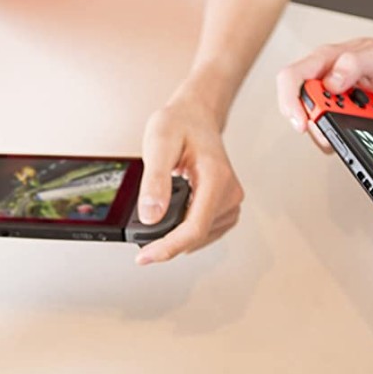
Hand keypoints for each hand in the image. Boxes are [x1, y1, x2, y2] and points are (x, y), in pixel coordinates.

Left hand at [135, 92, 243, 264]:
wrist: (196, 116)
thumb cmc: (180, 124)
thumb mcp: (159, 143)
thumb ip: (155, 180)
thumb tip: (151, 216)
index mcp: (217, 178)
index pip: (194, 228)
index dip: (168, 248)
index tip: (145, 257)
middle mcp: (230, 194)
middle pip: (196, 237)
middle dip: (167, 243)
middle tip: (141, 239)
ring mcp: (231, 203)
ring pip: (199, 238)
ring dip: (176, 238)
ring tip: (159, 219)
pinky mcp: (227, 209)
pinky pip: (203, 233)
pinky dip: (185, 233)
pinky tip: (174, 220)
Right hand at [276, 34, 372, 148]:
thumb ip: (355, 62)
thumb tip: (331, 80)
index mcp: (325, 60)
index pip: (292, 77)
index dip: (290, 102)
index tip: (303, 122)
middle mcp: (320, 79)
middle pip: (298, 106)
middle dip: (315, 122)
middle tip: (336, 126)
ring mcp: (325, 99)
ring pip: (312, 124)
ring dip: (331, 129)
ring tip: (357, 118)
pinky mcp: (332, 115)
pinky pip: (326, 132)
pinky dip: (339, 136)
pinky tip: (354, 126)